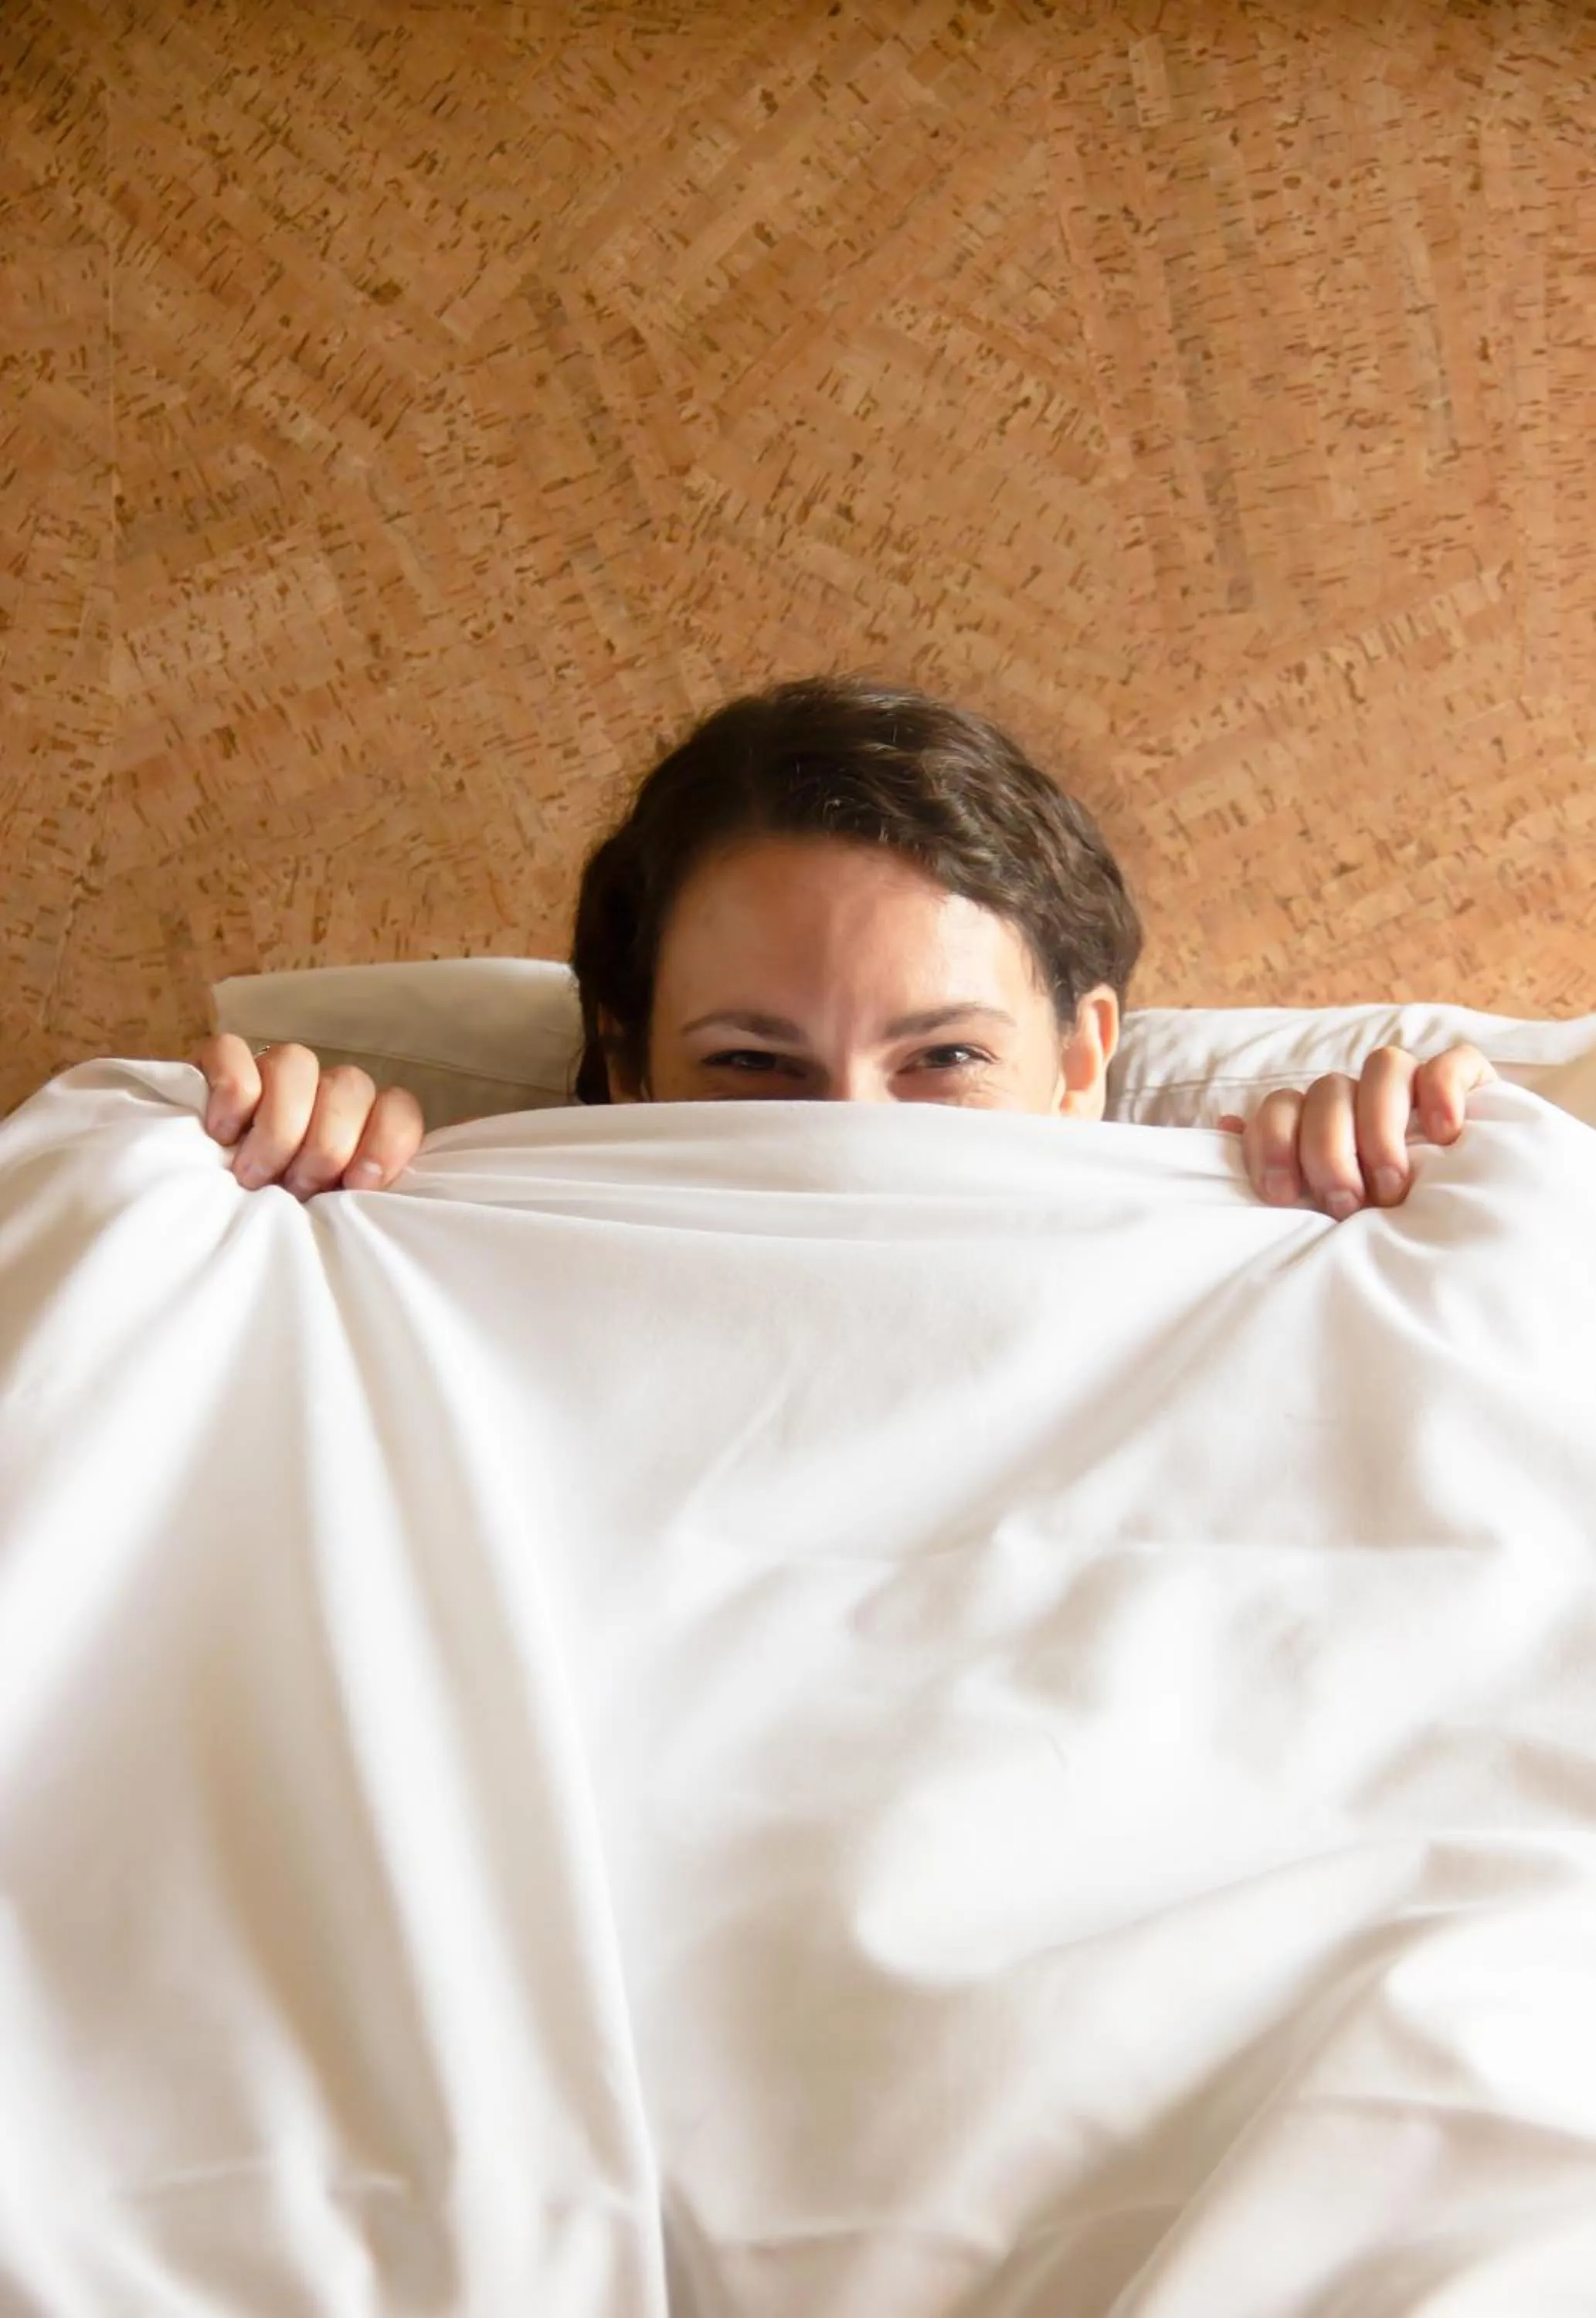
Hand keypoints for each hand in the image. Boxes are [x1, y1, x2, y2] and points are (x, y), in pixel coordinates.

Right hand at [194, 1034, 426, 1200]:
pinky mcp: (220, 1061)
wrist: (199, 1202)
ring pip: (296, 1062)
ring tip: (253, 1174)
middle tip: (293, 1190)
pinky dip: (231, 1094)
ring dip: (279, 1126)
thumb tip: (367, 1194)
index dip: (385, 1144)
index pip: (397, 1108)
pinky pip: (232, 1051)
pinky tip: (221, 1134)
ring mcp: (273, 1070)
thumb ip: (352, 1199)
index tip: (356, 1185)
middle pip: (349, 1086)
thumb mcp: (322, 1217)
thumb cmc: (275, 1216)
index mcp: (359, 1124)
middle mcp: (322, 1090)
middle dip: (324, 1148)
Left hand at [1218, 1041, 1499, 1218]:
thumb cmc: (1382, 1232)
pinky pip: (1451, 1062)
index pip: (1279, 1106)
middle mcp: (1359, 1097)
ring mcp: (1412, 1085)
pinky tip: (1444, 1135)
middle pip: (1326, 1091)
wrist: (1468, 1237)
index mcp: (1317, 1122)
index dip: (1272, 1144)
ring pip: (1383, 1066)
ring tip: (1392, 1185)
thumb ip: (1278, 1175)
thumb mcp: (1322, 1216)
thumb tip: (1225, 1125)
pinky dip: (1443, 1092)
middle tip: (1345, 1205)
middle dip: (1328, 1150)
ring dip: (1379, 1127)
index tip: (1282, 1195)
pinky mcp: (1468, 1082)